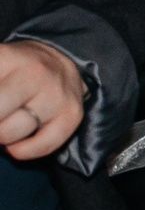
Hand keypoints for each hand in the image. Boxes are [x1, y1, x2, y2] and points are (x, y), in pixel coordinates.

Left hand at [0, 40, 84, 160]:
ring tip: (3, 126)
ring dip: (1, 137)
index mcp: (6, 58)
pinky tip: (15, 145)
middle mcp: (34, 73)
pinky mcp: (72, 114)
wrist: (62, 63)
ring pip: (12, 132)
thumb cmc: (13, 70)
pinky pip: (42, 146)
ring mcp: (56, 94)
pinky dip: (22, 151)